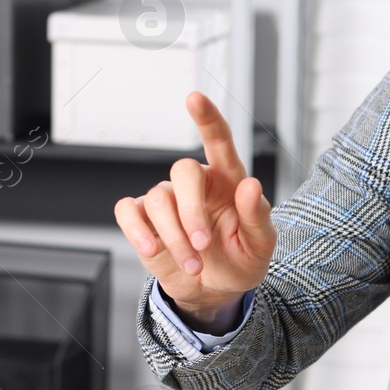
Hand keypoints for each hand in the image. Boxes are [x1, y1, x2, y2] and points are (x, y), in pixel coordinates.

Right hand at [114, 92, 275, 331]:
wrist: (215, 291)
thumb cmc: (241, 259)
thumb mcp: (261, 245)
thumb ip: (258, 216)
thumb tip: (251, 186)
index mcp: (228, 180)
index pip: (218, 141)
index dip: (207, 119)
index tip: (194, 98)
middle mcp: (195, 184)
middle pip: (182, 171)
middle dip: (191, 211)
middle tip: (203, 245)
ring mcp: (166, 199)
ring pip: (157, 200)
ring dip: (174, 236)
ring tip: (193, 264)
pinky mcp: (143, 220)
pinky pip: (128, 212)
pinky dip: (137, 230)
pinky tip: (152, 249)